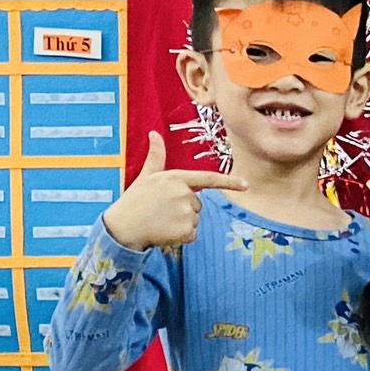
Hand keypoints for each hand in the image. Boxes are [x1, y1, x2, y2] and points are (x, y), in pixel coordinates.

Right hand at [101, 131, 242, 250]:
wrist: (122, 226)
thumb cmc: (134, 200)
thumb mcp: (147, 176)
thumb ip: (156, 156)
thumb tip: (154, 133)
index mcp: (176, 178)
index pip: (208, 179)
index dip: (229, 182)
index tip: (246, 185)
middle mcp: (184, 193)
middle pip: (197, 204)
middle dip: (183, 209)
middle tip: (160, 210)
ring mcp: (186, 212)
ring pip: (194, 220)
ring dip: (181, 224)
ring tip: (160, 221)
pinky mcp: (185, 230)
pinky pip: (192, 235)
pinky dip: (180, 237)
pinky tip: (164, 232)